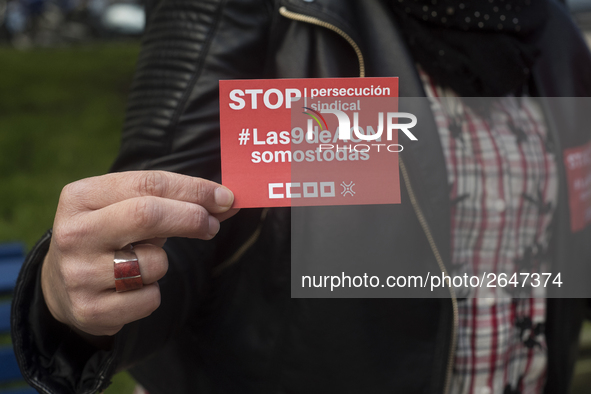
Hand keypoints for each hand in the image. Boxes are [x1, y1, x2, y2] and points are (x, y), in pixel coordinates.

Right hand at [41, 171, 236, 336]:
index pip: (148, 184)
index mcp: (81, 197)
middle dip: (192, 218)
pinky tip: (131, 288)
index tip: (225, 197)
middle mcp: (74, 233)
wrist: (63, 284)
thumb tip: (228, 202)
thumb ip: (175, 201)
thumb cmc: (110, 236)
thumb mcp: (128, 209)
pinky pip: (150, 298)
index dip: (193, 189)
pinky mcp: (89, 309)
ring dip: (163, 262)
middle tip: (213, 225)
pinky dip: (152, 293)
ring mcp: (79, 273)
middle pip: (148, 215)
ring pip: (154, 263)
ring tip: (140, 262)